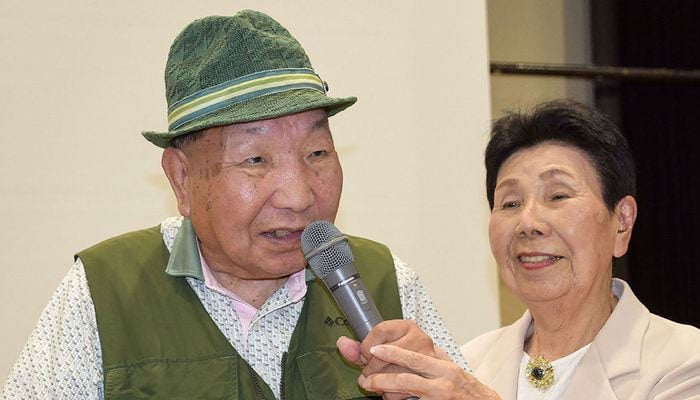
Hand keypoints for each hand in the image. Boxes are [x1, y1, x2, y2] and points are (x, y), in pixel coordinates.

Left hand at [337, 320, 436, 399]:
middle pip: (385, 353)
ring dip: (379, 382)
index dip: (367, 345)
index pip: (381, 329)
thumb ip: (360, 347)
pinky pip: (404, 390)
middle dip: (370, 368)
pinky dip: (391, 394)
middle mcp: (421, 340)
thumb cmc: (405, 357)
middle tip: (367, 374)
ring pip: (395, 374)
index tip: (365, 354)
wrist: (434, 372)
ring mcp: (429, 361)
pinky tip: (389, 389)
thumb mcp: (383, 348)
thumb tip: (342, 344)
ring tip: (374, 383)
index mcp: (408, 327)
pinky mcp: (432, 381)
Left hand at [359, 344, 500, 399]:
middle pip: (405, 378)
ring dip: (385, 391)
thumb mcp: (450, 370)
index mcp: (445, 369)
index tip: (374, 349)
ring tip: (373, 387)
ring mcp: (438, 399)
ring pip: (405, 392)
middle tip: (366, 377)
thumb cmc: (467, 389)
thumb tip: (404, 348)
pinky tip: (391, 398)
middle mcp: (443, 384)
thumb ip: (430, 360)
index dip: (392, 352)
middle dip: (381, 377)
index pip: (414, 358)